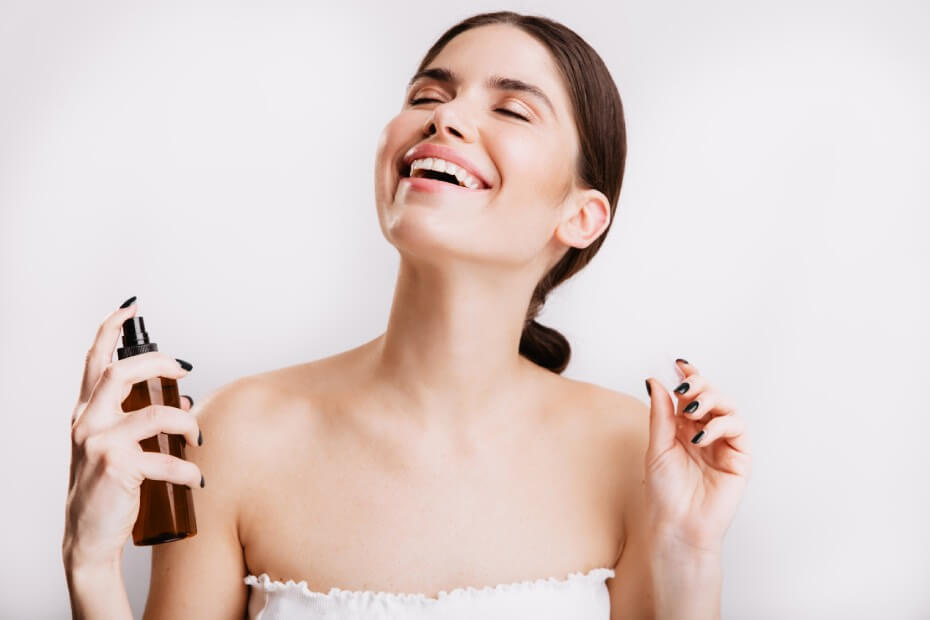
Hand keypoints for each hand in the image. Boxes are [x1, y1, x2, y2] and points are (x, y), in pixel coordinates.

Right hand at [63, 298, 201, 569]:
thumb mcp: (114, 446)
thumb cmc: (107, 488)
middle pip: (120, 373)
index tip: (131, 307)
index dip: (111, 329)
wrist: (89, 535)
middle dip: (157, 363)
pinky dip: (187, 468)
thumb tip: (184, 402)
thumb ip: (138, 420)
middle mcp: (87, 423)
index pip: (94, 361)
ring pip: (154, 414)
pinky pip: (165, 459)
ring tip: (197, 438)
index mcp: (86, 413)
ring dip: (186, 422)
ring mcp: (99, 445)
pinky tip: (196, 478)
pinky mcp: (117, 468)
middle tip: (182, 371)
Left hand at [643, 359, 751, 554]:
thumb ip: (660, 413)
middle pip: (710, 396)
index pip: (690, 396)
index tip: (679, 364)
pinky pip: (737, 428)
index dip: (688, 377)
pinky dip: (720, 425)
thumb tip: (655, 380)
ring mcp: (724, 444)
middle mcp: (705, 432)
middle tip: (684, 388)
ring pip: (728, 407)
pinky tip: (701, 437)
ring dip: (710, 401)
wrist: (677, 524)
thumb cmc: (664, 492)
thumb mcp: (657, 446)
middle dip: (699, 386)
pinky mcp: (739, 457)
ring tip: (691, 411)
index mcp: (683, 428)